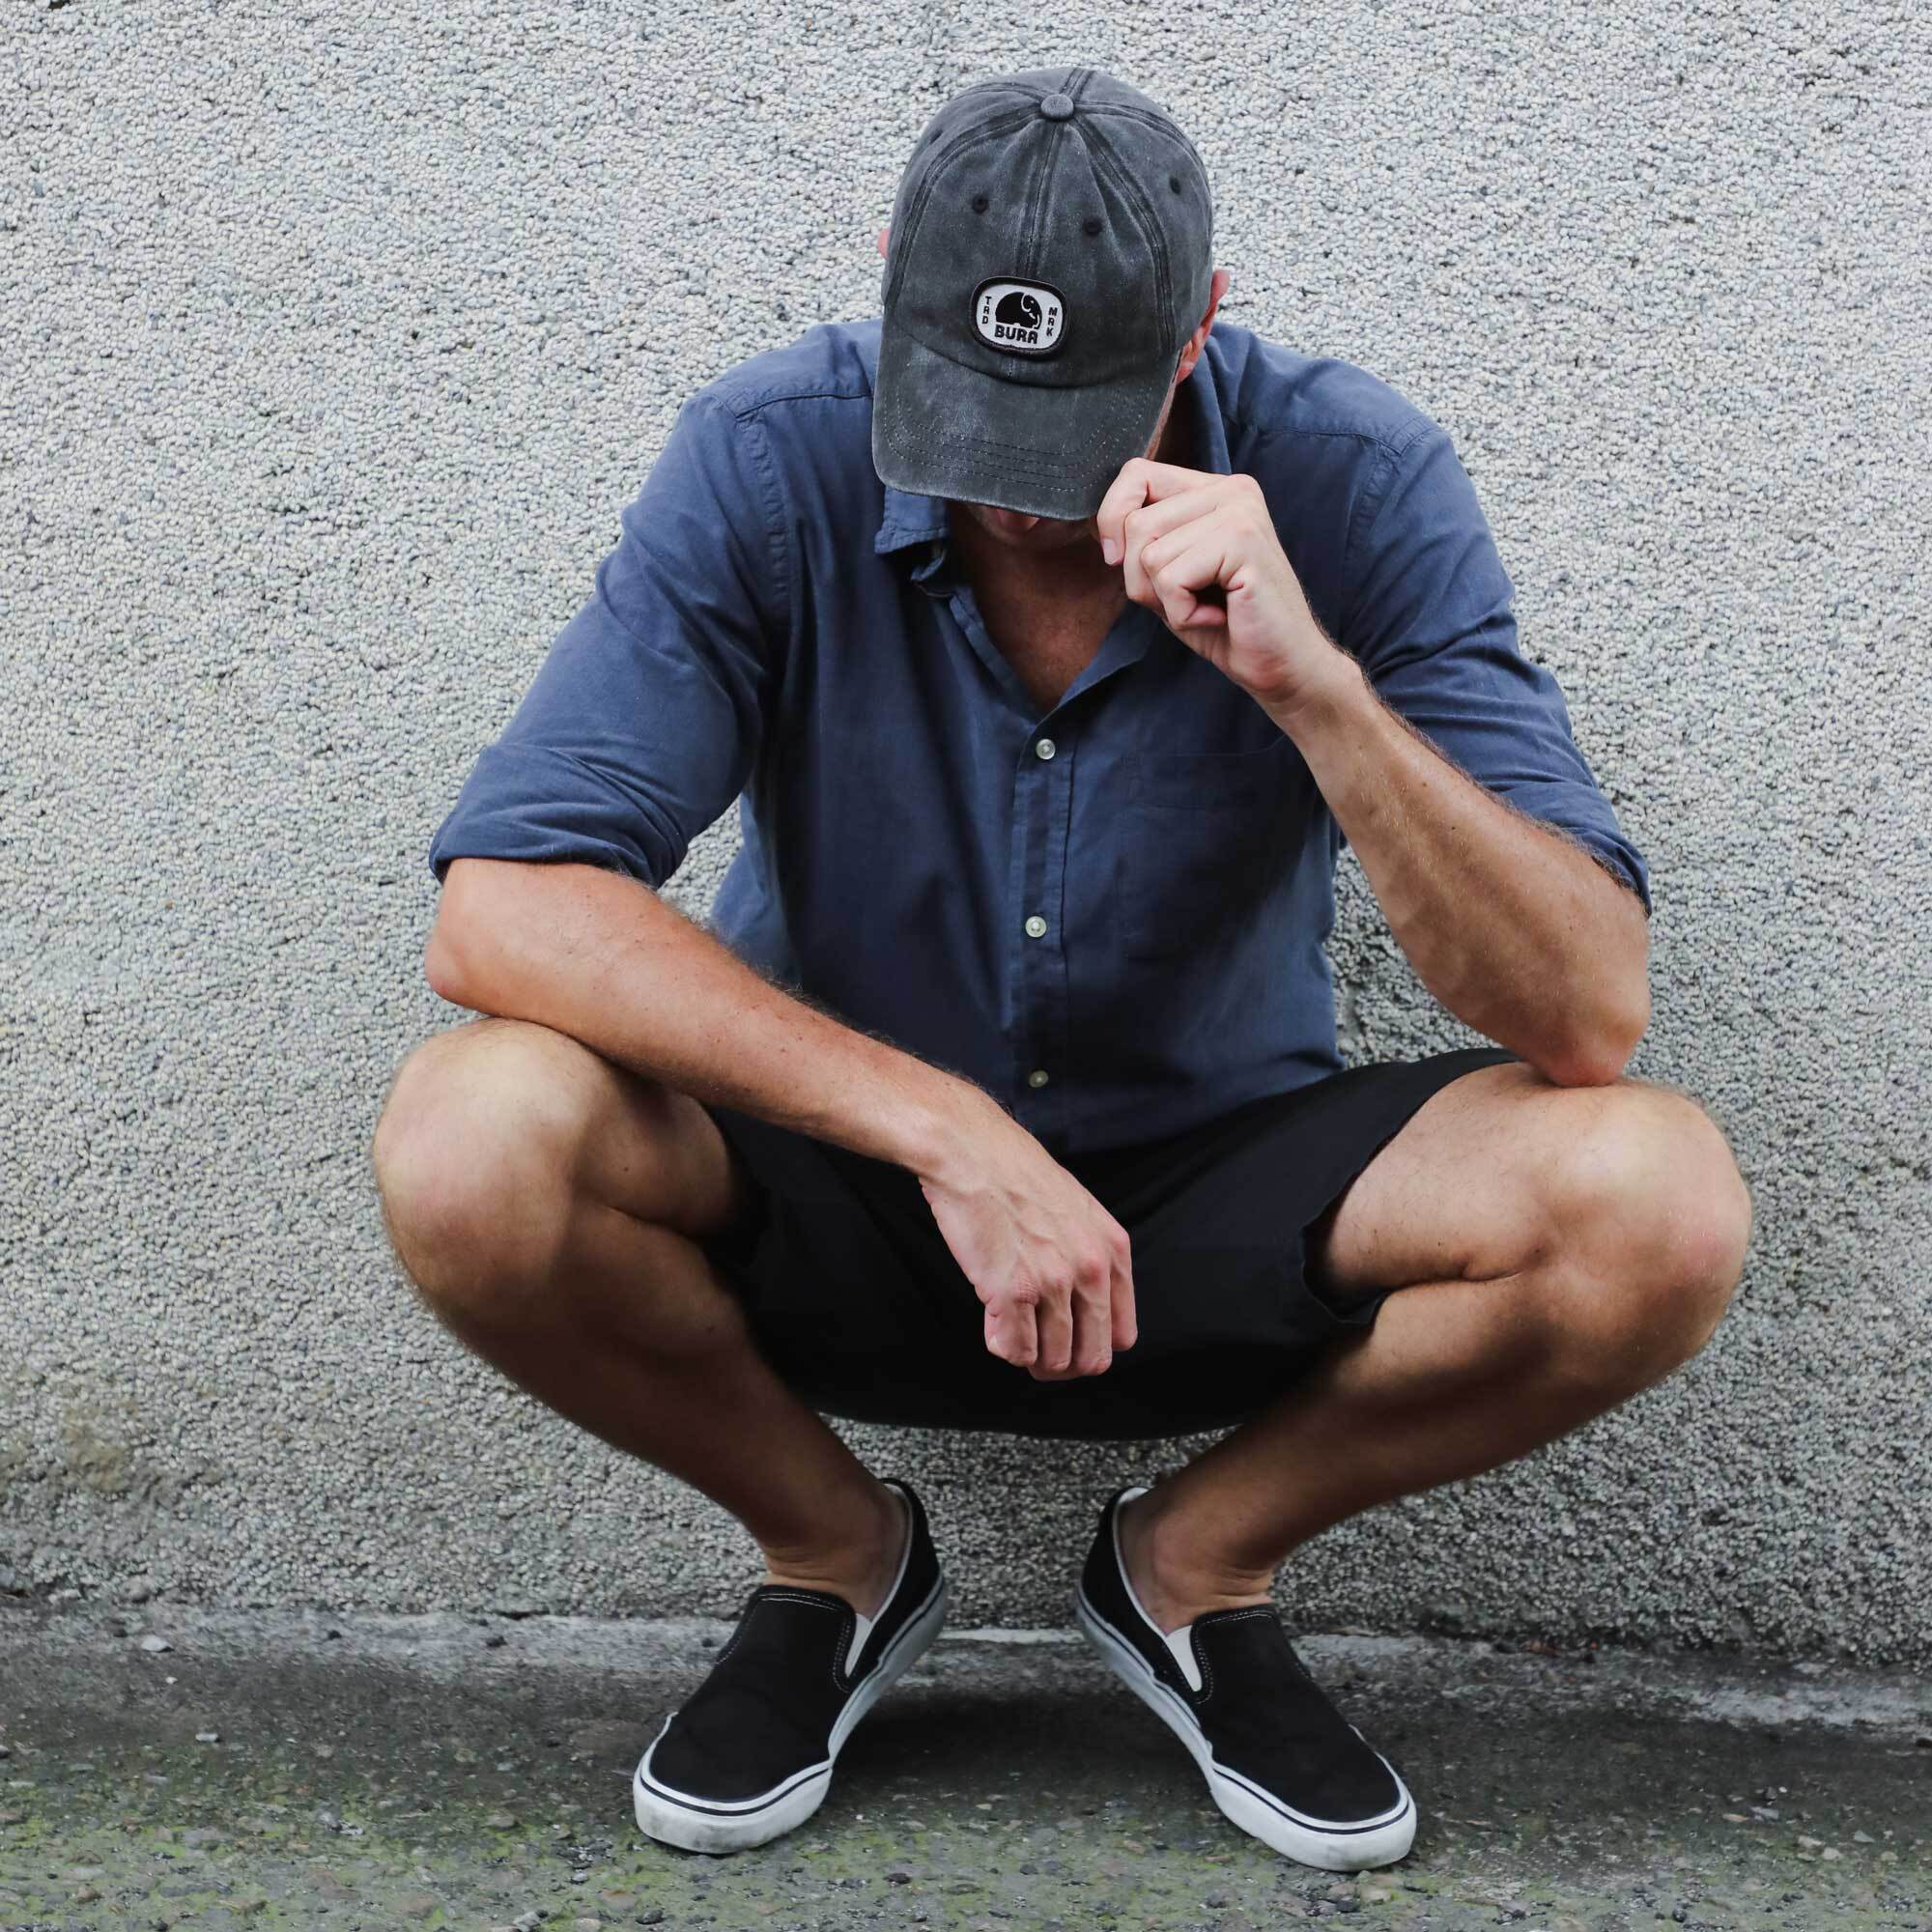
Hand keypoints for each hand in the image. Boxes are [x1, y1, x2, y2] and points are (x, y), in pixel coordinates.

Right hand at [915, 1093, 1136, 1379]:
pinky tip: (991, 1319)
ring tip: (1010, 1327)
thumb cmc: (1015, 1175)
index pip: (1120, 1335)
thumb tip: (1084, 1311)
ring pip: (1051, 1361)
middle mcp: (1090, 1269)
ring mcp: (1052, 1282)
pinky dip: (1001, 1345)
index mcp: (1112, 1251)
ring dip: (1028, 1355)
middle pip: (1090, 1358)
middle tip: (1037, 1351)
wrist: (971, 1151)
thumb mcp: (1079, 1210)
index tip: (1067, 1340)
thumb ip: (1091, 1258)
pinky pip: (1014, 1351)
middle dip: (1062, 1364)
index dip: (1091, 1345)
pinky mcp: (1011, 1291)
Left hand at [1094, 458, 1342, 710]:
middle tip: (1188, 599)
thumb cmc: (1226, 624)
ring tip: (1208, 607)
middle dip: (1141, 578)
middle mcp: (1231, 490)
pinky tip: (1220, 616)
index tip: (1120, 560)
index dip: (1112, 518)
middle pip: (1135, 523)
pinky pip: (1171, 579)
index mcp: (1214, 490)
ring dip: (1166, 599)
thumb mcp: (1169, 575)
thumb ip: (1142, 542)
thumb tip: (1106, 533)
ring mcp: (1240, 511)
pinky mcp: (1243, 541)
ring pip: (1149, 554)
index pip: (1137, 474)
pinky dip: (1183, 613)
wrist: (1282, 665)